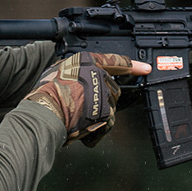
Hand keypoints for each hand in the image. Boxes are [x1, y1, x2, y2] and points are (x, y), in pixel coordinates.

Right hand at [26, 52, 149, 146]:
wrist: (46, 112)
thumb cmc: (47, 93)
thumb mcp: (58, 70)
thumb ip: (76, 70)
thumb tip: (80, 76)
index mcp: (88, 61)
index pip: (115, 61)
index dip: (132, 65)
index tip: (145, 68)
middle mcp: (99, 75)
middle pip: (113, 88)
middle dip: (102, 99)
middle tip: (83, 107)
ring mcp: (104, 93)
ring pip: (111, 106)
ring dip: (99, 114)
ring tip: (79, 117)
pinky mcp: (106, 112)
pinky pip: (107, 122)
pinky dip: (97, 129)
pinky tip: (83, 128)